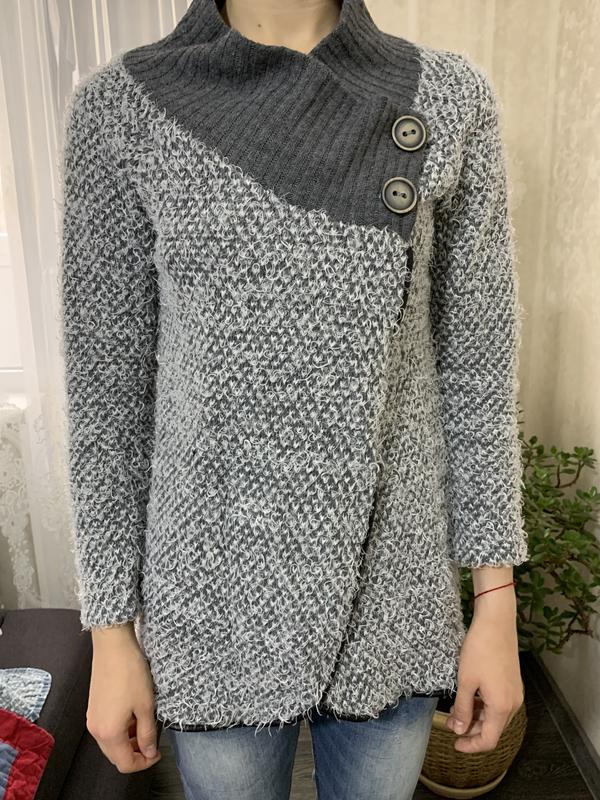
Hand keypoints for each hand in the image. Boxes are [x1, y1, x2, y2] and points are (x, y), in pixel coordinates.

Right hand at [86, 622, 161, 772]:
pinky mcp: (93, 707)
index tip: (157, 753)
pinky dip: (121, 729)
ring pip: (111, 743)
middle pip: (115, 756)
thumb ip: (147, 733)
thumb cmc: (130, 672)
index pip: (125, 763)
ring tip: (145, 726)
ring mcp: (92, 718)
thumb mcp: (146, 705)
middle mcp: (96, 729)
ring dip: (128, 741)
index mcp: (109, 733)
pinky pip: (107, 729)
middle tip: (153, 742)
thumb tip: (149, 751)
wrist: (113, 646)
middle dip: (136, 754)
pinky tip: (134, 715)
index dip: (144, 763)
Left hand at [446, 569, 523, 752]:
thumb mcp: (466, 680)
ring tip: (456, 711)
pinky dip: (484, 706)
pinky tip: (470, 698)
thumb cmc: (480, 649)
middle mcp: (513, 703)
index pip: (488, 739)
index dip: (471, 746)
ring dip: (477, 718)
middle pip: (493, 729)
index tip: (455, 745)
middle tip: (450, 724)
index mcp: (502, 707)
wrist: (496, 623)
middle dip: (471, 730)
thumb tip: (459, 729)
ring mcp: (515, 693)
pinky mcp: (513, 682)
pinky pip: (499, 704)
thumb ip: (463, 708)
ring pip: (496, 716)